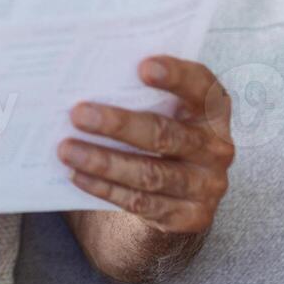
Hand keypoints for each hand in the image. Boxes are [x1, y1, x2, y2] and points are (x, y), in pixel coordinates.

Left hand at [56, 57, 234, 233]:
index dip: (176, 75)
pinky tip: (78, 174)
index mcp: (211, 110)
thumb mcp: (160, 109)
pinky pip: (142, 202)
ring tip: (67, 149)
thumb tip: (82, 78)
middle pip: (165, 134)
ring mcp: (206, 185)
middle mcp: (216, 147)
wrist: (178, 191)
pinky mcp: (190, 216)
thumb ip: (137, 93)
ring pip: (150, 174)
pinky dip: (105, 188)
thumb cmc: (159, 133)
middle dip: (119, 124)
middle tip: (78, 114)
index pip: (200, 86)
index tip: (142, 67)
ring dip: (103, 161)